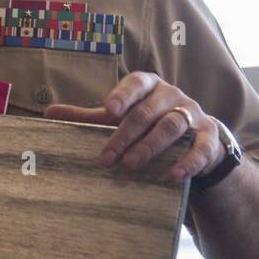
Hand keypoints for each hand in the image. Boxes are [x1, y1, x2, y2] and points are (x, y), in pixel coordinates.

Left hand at [42, 71, 223, 181]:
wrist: (194, 142)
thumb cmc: (148, 126)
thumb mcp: (119, 120)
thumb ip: (88, 117)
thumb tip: (48, 112)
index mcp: (149, 86)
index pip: (137, 82)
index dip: (124, 94)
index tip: (109, 109)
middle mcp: (172, 96)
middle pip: (149, 111)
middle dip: (127, 134)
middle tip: (108, 157)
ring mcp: (194, 115)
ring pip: (173, 126)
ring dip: (151, 146)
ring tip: (131, 165)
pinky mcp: (210, 138)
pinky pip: (201, 148)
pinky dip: (187, 162)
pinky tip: (171, 176)